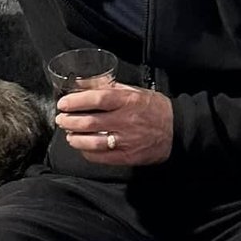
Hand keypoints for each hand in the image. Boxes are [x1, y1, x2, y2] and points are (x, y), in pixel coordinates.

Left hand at [55, 83, 173, 165]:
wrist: (179, 130)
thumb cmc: (154, 108)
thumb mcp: (134, 92)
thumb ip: (109, 88)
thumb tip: (82, 84)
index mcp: (127, 101)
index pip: (96, 99)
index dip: (75, 101)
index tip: (63, 104)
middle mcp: (126, 120)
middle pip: (89, 122)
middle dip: (69, 121)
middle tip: (61, 119)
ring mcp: (127, 140)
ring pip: (92, 142)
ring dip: (75, 139)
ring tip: (69, 135)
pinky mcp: (128, 156)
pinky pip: (101, 157)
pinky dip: (87, 153)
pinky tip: (83, 148)